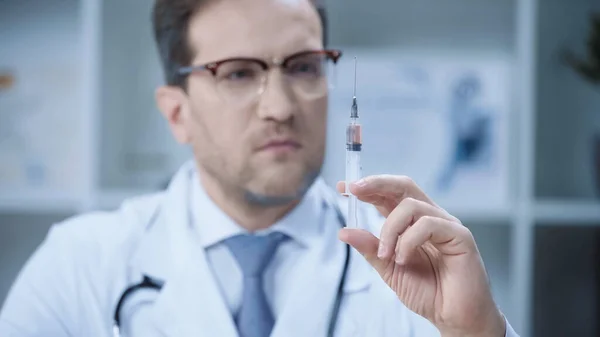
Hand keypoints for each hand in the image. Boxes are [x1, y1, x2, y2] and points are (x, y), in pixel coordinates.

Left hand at [336, 175, 505, 336]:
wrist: (454, 317)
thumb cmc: (429, 292)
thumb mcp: (389, 269)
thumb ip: (370, 249)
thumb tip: (344, 231)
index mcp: (412, 223)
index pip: (389, 195)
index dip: (368, 187)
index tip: (343, 186)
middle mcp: (429, 218)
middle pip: (403, 187)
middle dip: (376, 184)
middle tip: (355, 189)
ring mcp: (446, 224)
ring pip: (411, 205)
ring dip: (389, 229)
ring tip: (384, 254)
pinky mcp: (460, 236)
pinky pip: (428, 225)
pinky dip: (408, 241)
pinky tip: (403, 259)